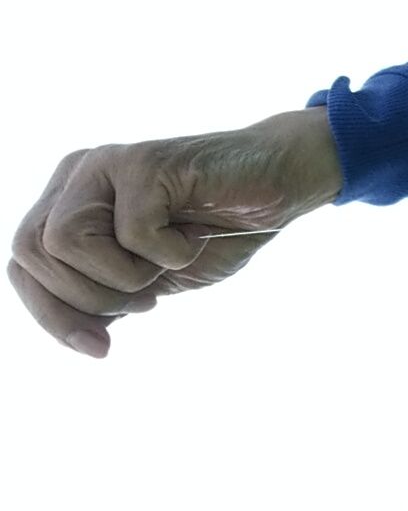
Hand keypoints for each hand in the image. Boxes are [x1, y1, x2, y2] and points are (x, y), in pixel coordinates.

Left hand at [8, 106, 342, 358]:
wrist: (279, 186)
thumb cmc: (219, 231)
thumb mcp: (154, 278)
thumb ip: (106, 297)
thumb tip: (79, 337)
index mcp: (69, 203)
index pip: (22, 267)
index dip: (51, 314)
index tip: (101, 348)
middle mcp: (76, 178)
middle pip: (33, 256)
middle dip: (92, 297)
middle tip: (149, 295)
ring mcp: (105, 166)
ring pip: (65, 244)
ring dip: (125, 276)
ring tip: (169, 261)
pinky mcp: (143, 163)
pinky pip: (132, 234)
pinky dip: (171, 254)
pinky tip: (194, 237)